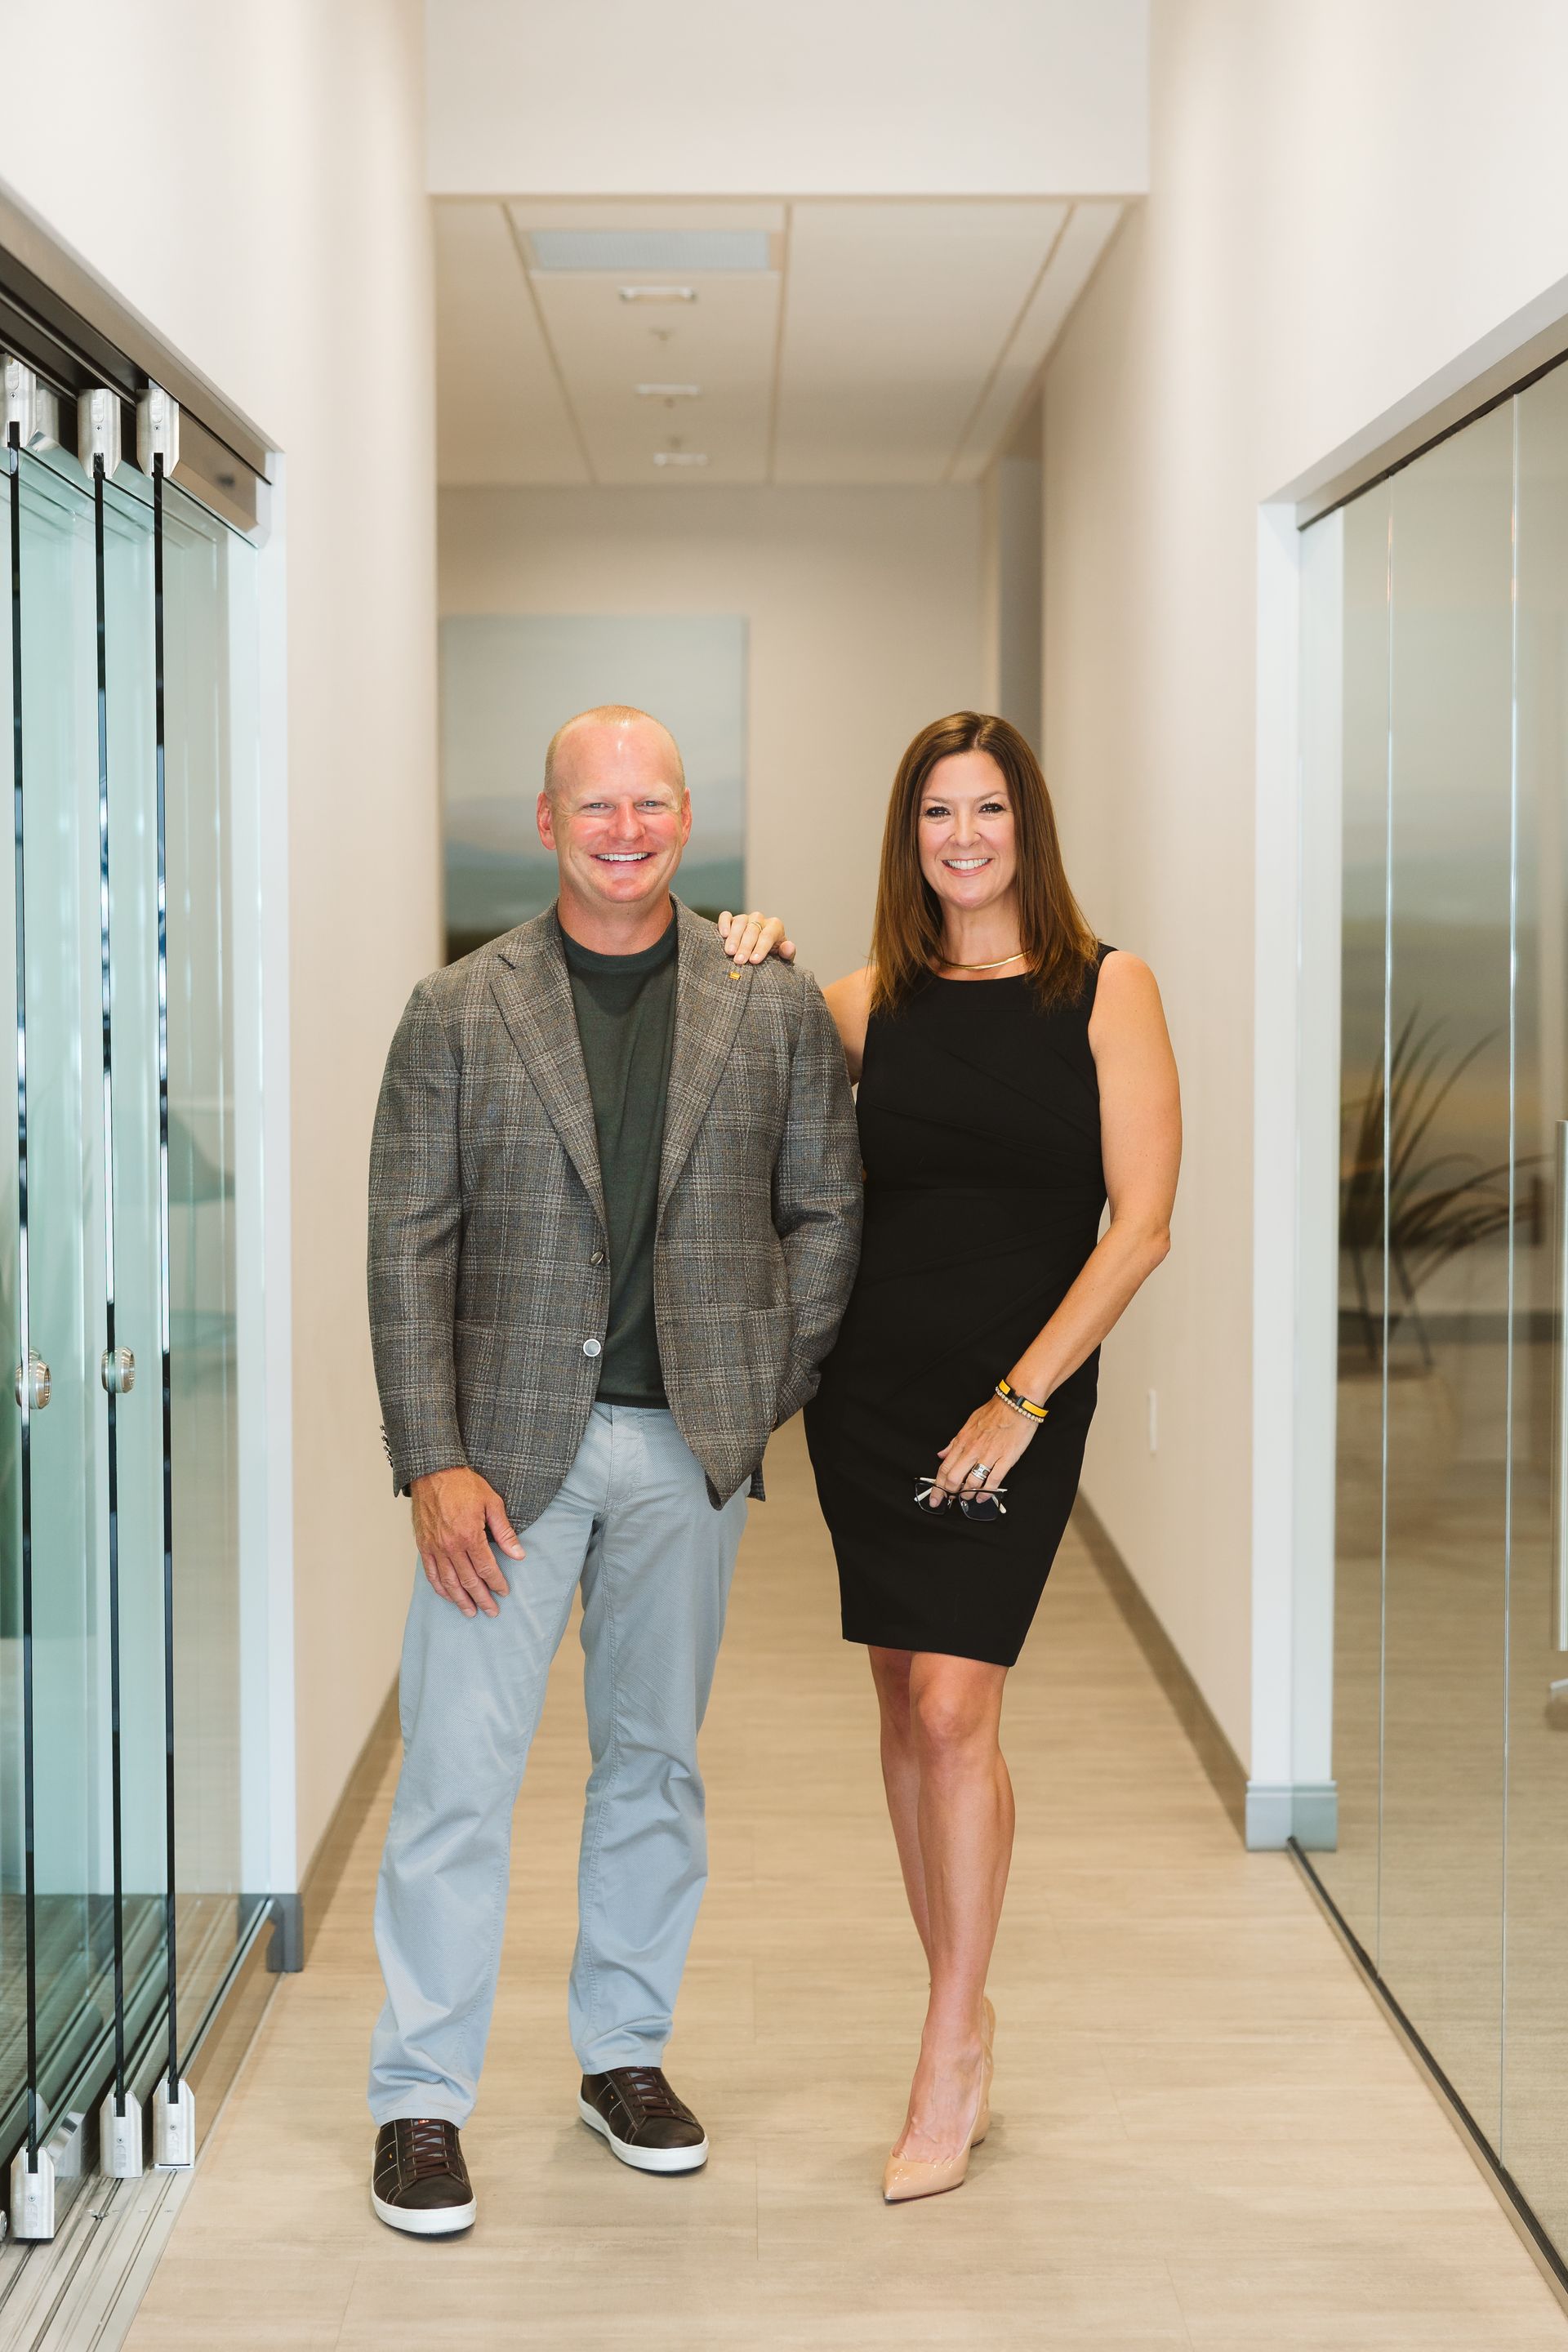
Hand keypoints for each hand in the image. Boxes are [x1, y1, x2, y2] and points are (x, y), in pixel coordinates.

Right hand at [411, 1467, 523, 1617]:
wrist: (433, 1471)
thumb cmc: (464, 1484)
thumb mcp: (492, 1503)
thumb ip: (504, 1532)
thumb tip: (519, 1554)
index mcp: (470, 1535)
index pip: (486, 1568)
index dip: (497, 1583)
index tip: (504, 1592)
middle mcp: (450, 1546)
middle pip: (468, 1580)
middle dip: (482, 1598)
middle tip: (492, 1611)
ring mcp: (435, 1547)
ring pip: (449, 1582)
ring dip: (460, 1600)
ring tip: (470, 1612)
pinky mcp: (423, 1545)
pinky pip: (431, 1573)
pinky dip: (440, 1588)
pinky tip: (448, 1596)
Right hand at [717, 909, 796, 964]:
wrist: (759, 955)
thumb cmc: (772, 958)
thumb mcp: (782, 959)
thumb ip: (787, 953)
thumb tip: (789, 947)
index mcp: (775, 926)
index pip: (768, 935)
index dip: (761, 948)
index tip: (754, 960)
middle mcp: (760, 919)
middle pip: (752, 930)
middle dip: (745, 946)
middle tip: (740, 961)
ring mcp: (745, 918)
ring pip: (739, 922)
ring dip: (734, 938)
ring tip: (730, 952)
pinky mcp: (731, 919)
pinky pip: (726, 916)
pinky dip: (724, 923)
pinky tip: (723, 935)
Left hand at [928, 1394, 1041, 1502]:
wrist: (1016, 1404)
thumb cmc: (994, 1412)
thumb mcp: (968, 1424)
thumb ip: (954, 1442)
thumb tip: (942, 1454)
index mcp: (963, 1441)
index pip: (944, 1468)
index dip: (937, 1486)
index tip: (935, 1497)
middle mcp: (973, 1450)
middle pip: (954, 1478)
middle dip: (949, 1493)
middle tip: (949, 1500)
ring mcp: (989, 1455)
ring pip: (972, 1482)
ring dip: (967, 1494)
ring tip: (967, 1498)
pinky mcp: (1006, 1459)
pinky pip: (993, 1481)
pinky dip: (986, 1492)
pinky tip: (983, 1497)